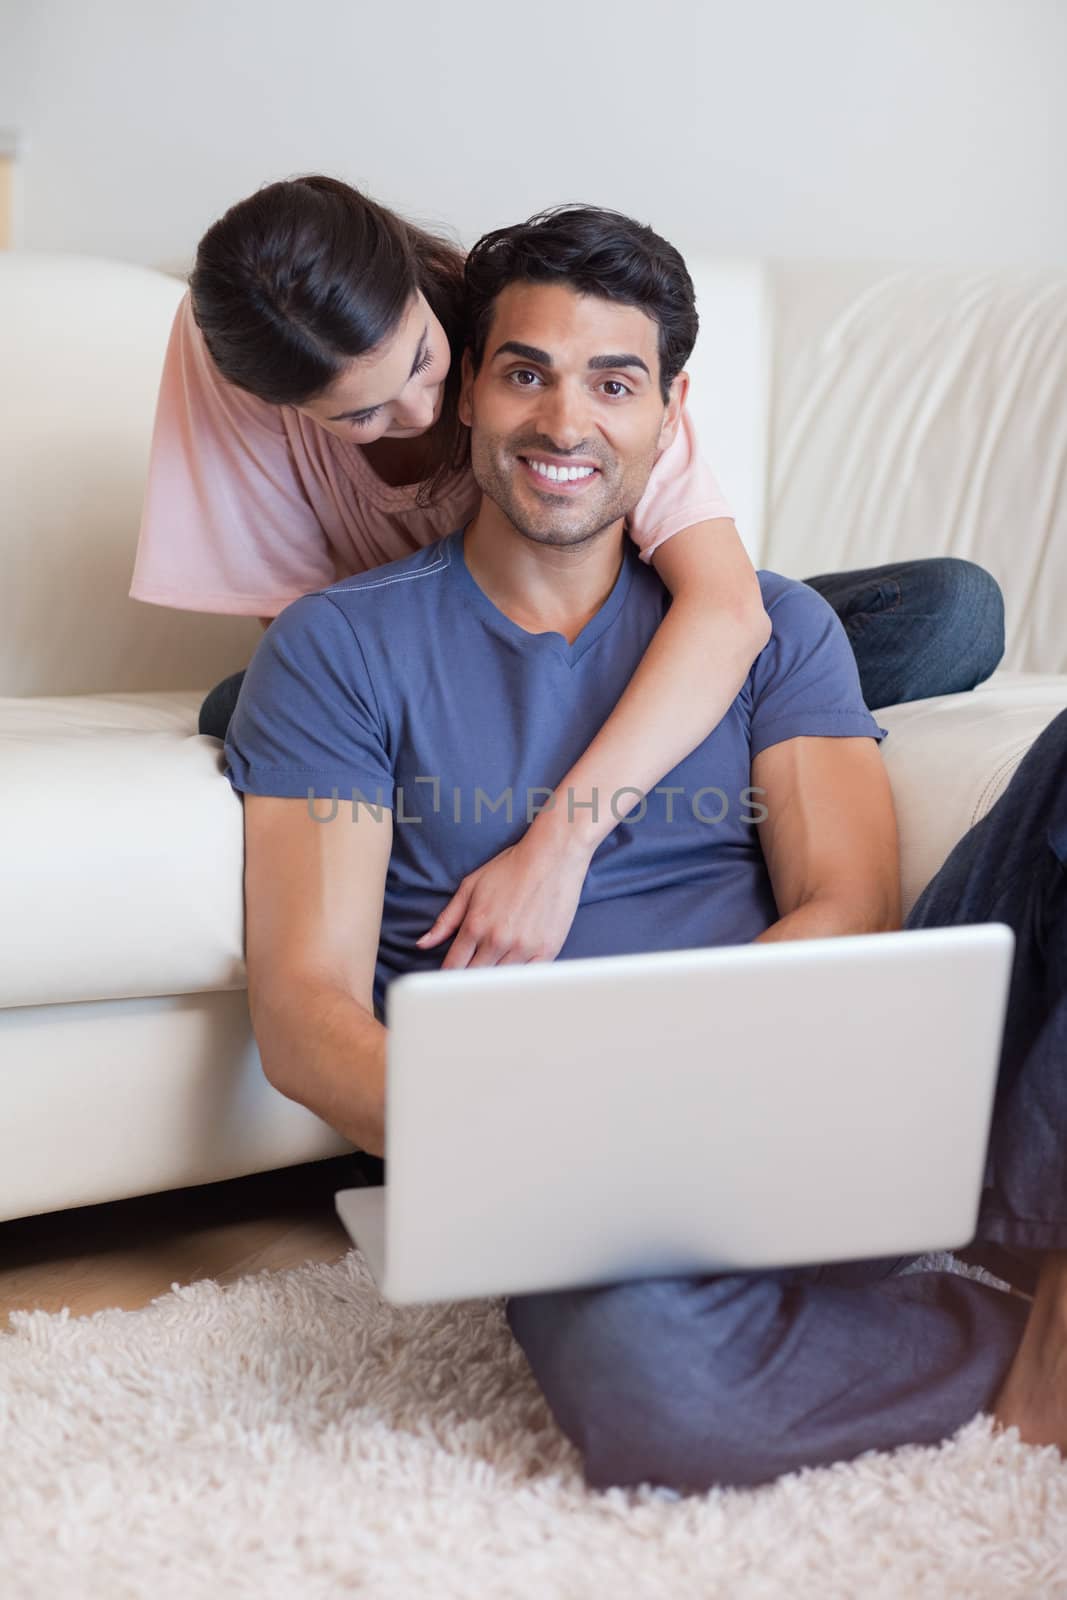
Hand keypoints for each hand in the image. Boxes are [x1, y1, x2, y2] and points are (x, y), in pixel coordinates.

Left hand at [415, 830, 591, 968]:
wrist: (552, 856)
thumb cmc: (511, 868)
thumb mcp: (470, 887)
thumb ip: (446, 920)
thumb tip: (423, 944)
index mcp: (475, 925)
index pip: (453, 966)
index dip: (447, 976)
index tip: (447, 980)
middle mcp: (498, 940)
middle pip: (475, 977)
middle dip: (467, 980)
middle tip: (467, 979)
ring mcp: (524, 948)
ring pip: (500, 981)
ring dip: (493, 980)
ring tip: (489, 976)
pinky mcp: (547, 951)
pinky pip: (527, 978)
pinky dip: (518, 979)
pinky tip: (513, 974)